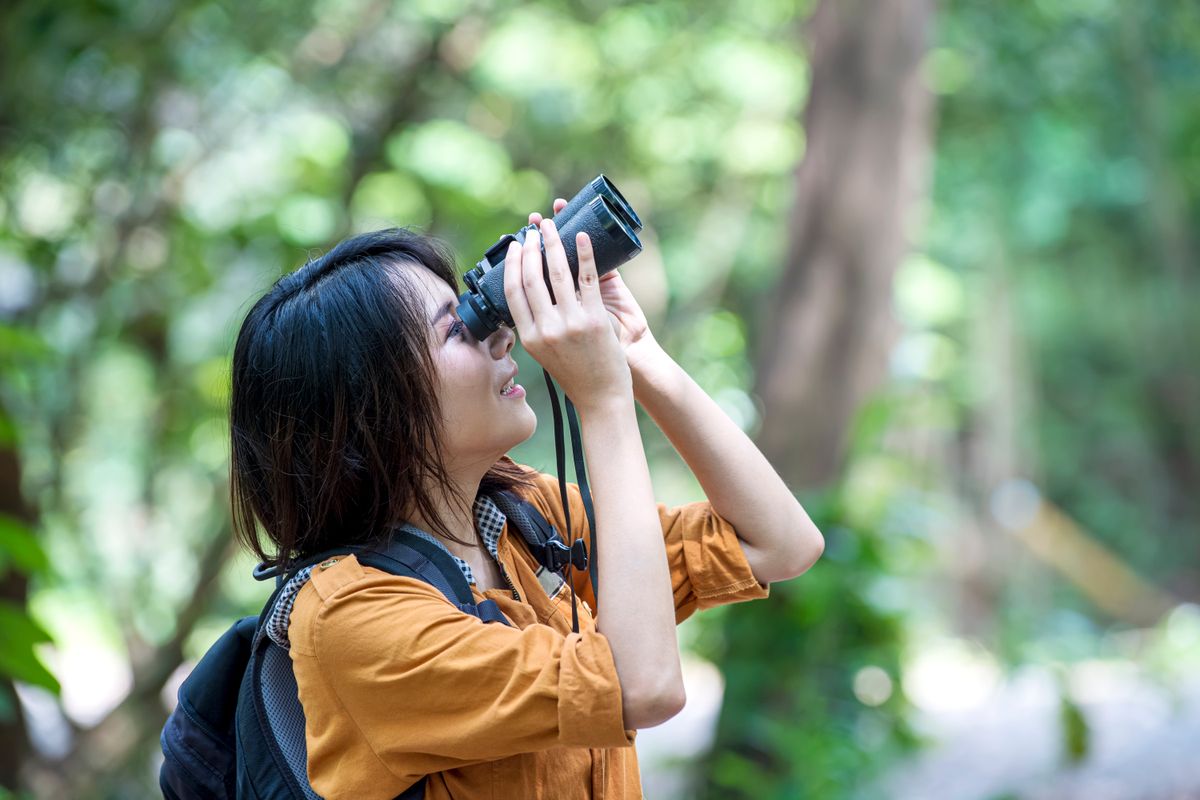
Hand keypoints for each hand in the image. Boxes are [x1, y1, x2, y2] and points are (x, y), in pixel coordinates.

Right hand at [503, 215, 631, 410]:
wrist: (602, 397)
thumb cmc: (575, 375)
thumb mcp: (544, 353)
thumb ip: (535, 326)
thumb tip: (528, 294)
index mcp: (530, 337)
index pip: (513, 291)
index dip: (513, 263)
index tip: (516, 245)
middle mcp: (547, 328)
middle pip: (532, 277)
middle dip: (532, 247)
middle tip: (534, 230)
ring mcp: (571, 323)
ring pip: (558, 272)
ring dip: (554, 242)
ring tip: (553, 226)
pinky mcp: (595, 318)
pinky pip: (588, 278)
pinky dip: (584, 253)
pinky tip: (581, 236)